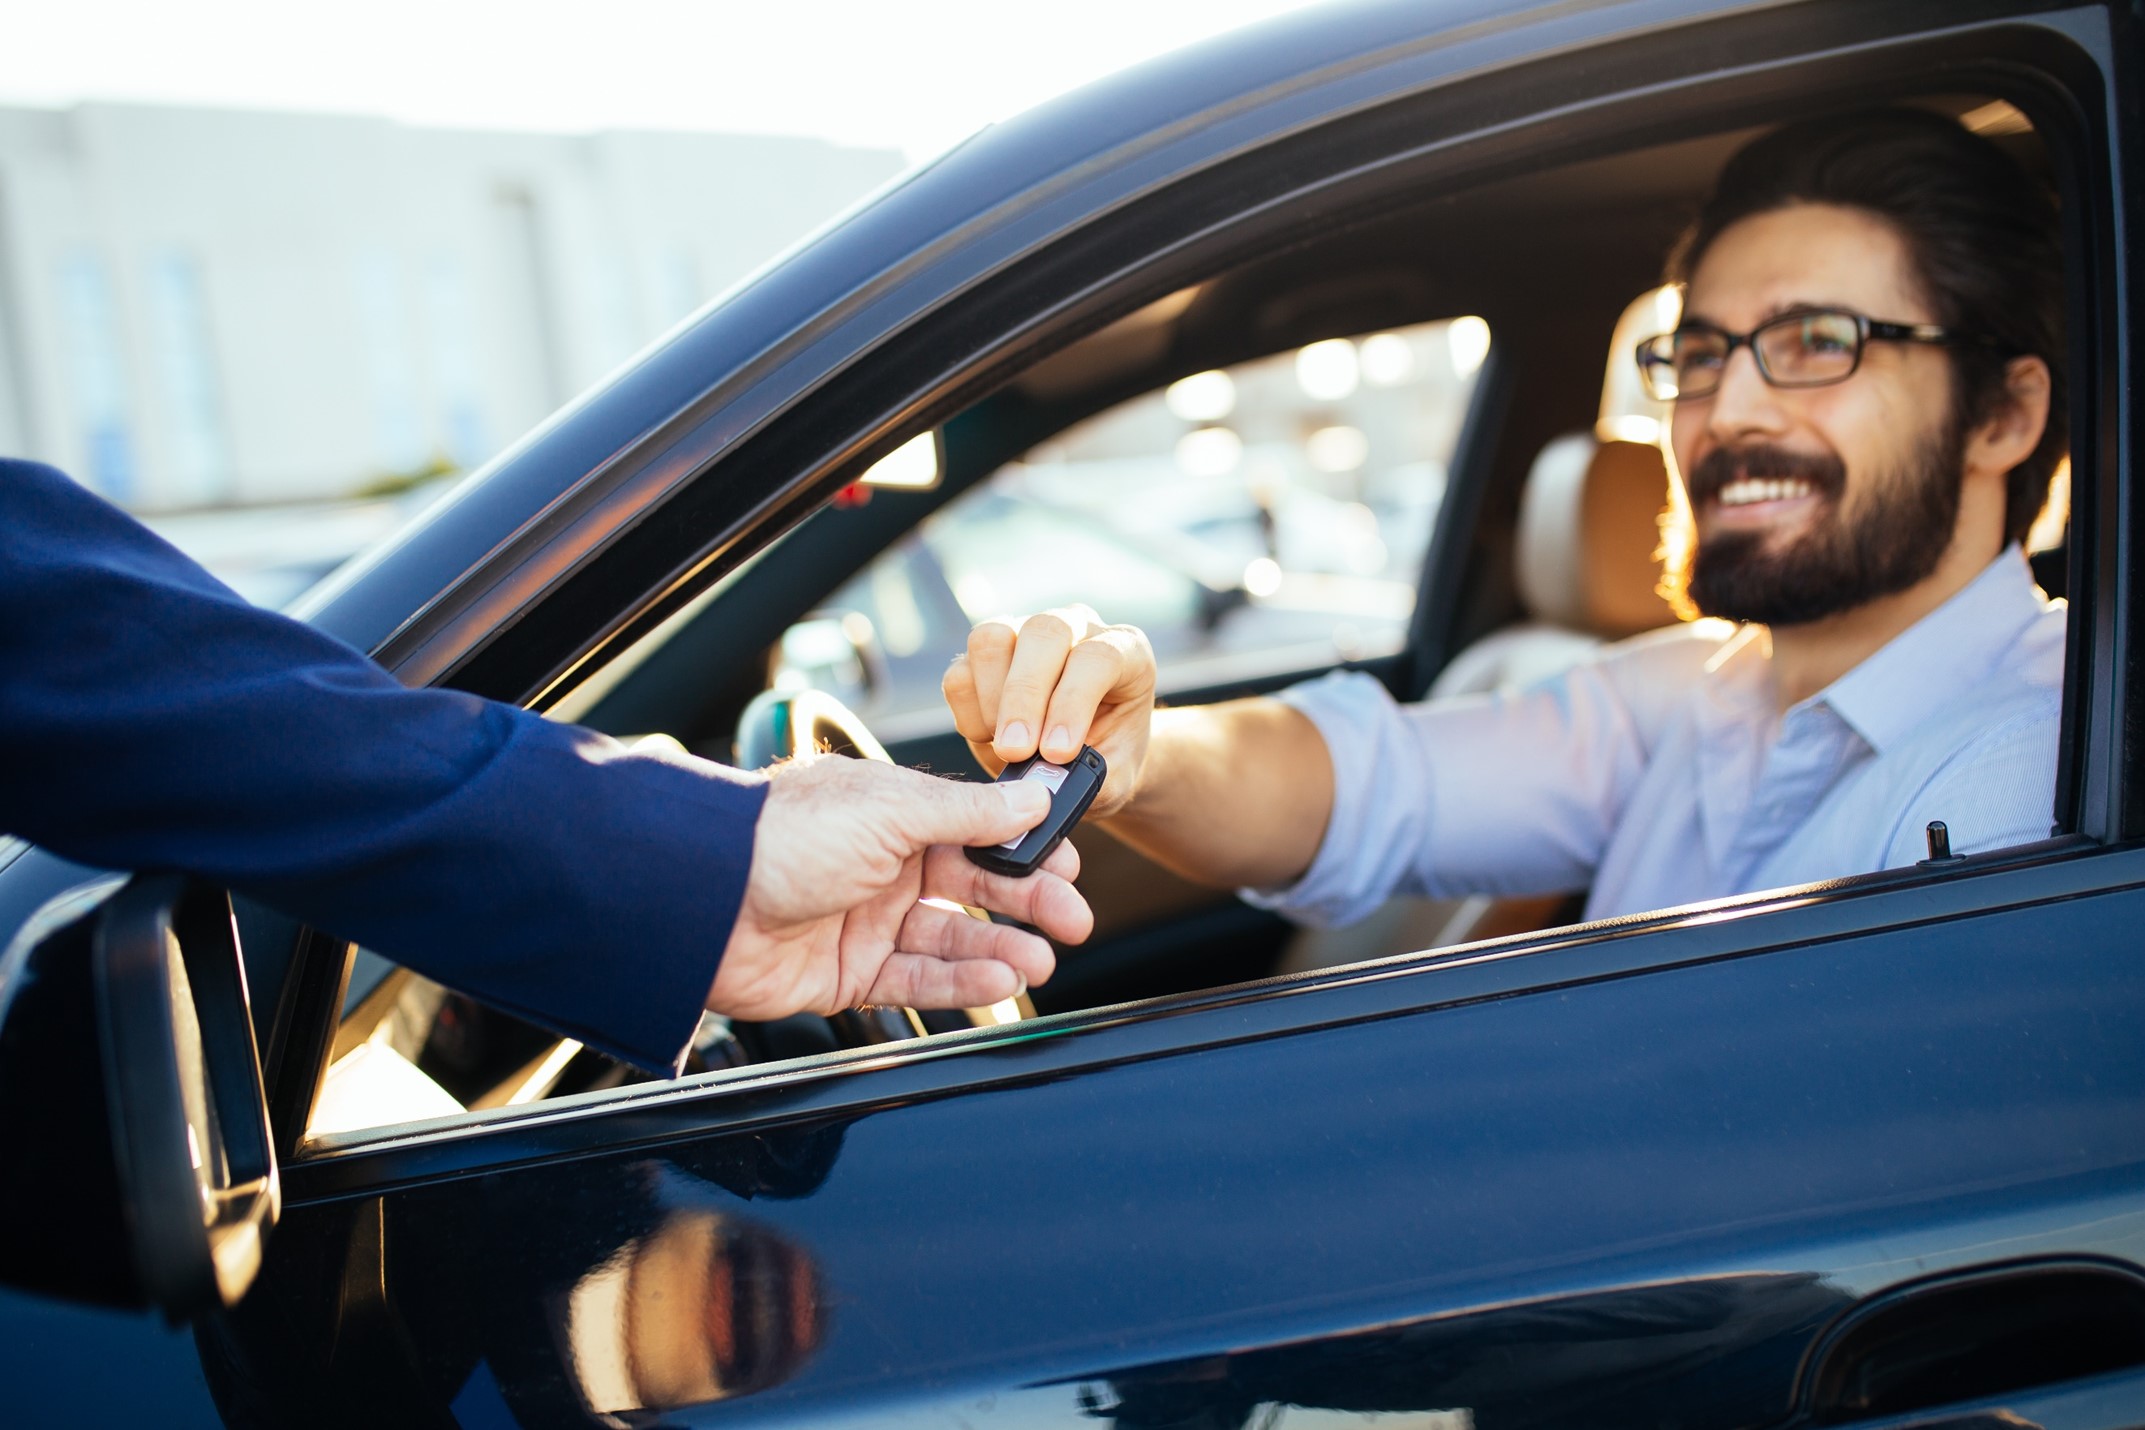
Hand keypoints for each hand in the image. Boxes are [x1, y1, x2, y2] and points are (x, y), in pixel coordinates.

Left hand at [708, 755, 1090, 1019]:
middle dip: (1027, 903)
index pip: (976, 829)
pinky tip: (998, 981)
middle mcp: (881, 864)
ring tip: (1039, 961)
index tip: (1068, 863)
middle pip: (972, 887)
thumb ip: (968, 812)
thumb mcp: (889, 810)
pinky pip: (916, 982)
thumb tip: (1032, 796)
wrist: (699, 903)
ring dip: (999, 950)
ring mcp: (864, 921)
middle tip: (1073, 921)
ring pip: (950, 940)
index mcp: (890, 812)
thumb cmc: (781, 837)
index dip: (1024, 846)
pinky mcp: (847, 974)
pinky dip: (960, 984)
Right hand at [942, 605, 1155, 817]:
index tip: (1057, 753)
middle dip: (1024, 698)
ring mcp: (1024, 633)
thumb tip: (1045, 781)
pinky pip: (960, 672)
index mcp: (1124, 651)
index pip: (1097, 658)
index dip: (1072, 704)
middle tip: (1016, 752)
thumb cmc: (1110, 760)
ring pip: (992, 640)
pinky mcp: (985, 657)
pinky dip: (968, 713)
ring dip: (991, 701)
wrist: (1088, 757)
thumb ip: (1091, 779)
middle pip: (1043, 633)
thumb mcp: (1115, 777)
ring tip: (1007, 748)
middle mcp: (1075, 629)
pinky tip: (990, 739)